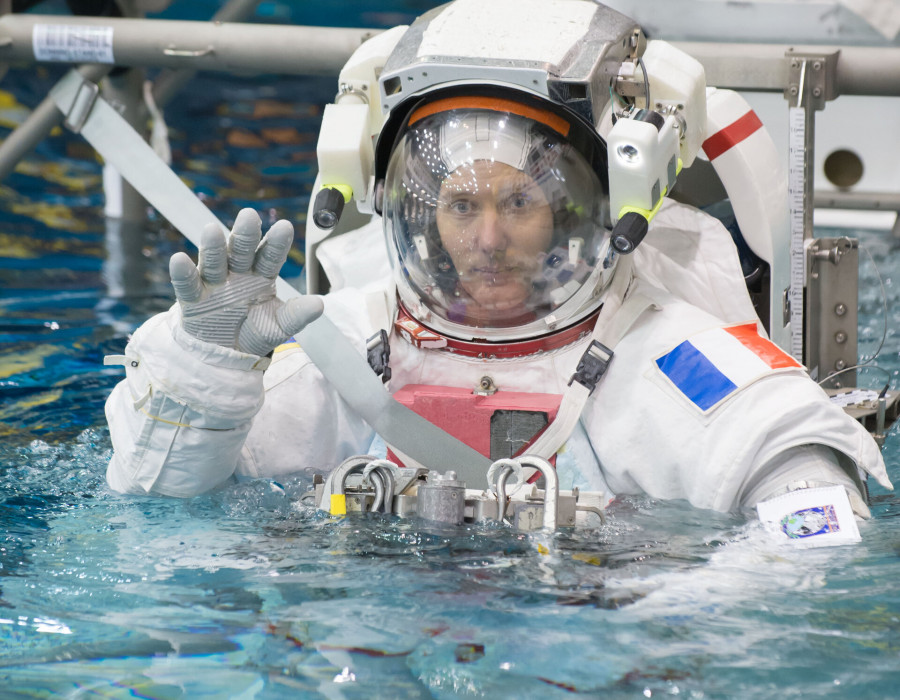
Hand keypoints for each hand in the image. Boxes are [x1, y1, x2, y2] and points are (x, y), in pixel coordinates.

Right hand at [169, 208, 323, 355]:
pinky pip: (187, 284)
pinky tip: (179, 259)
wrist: (226, 354)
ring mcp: (214, 283)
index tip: (284, 226)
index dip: (276, 243)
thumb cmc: (254, 332)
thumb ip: (296, 315)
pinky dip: (183, 273)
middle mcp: (237, 273)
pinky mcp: (192, 298)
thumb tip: (320, 304)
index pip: (270, 256)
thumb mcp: (278, 326)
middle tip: (249, 216)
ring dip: (213, 247)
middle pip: (241, 250)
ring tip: (212, 230)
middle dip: (245, 234)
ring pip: (214, 260)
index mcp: (261, 275)